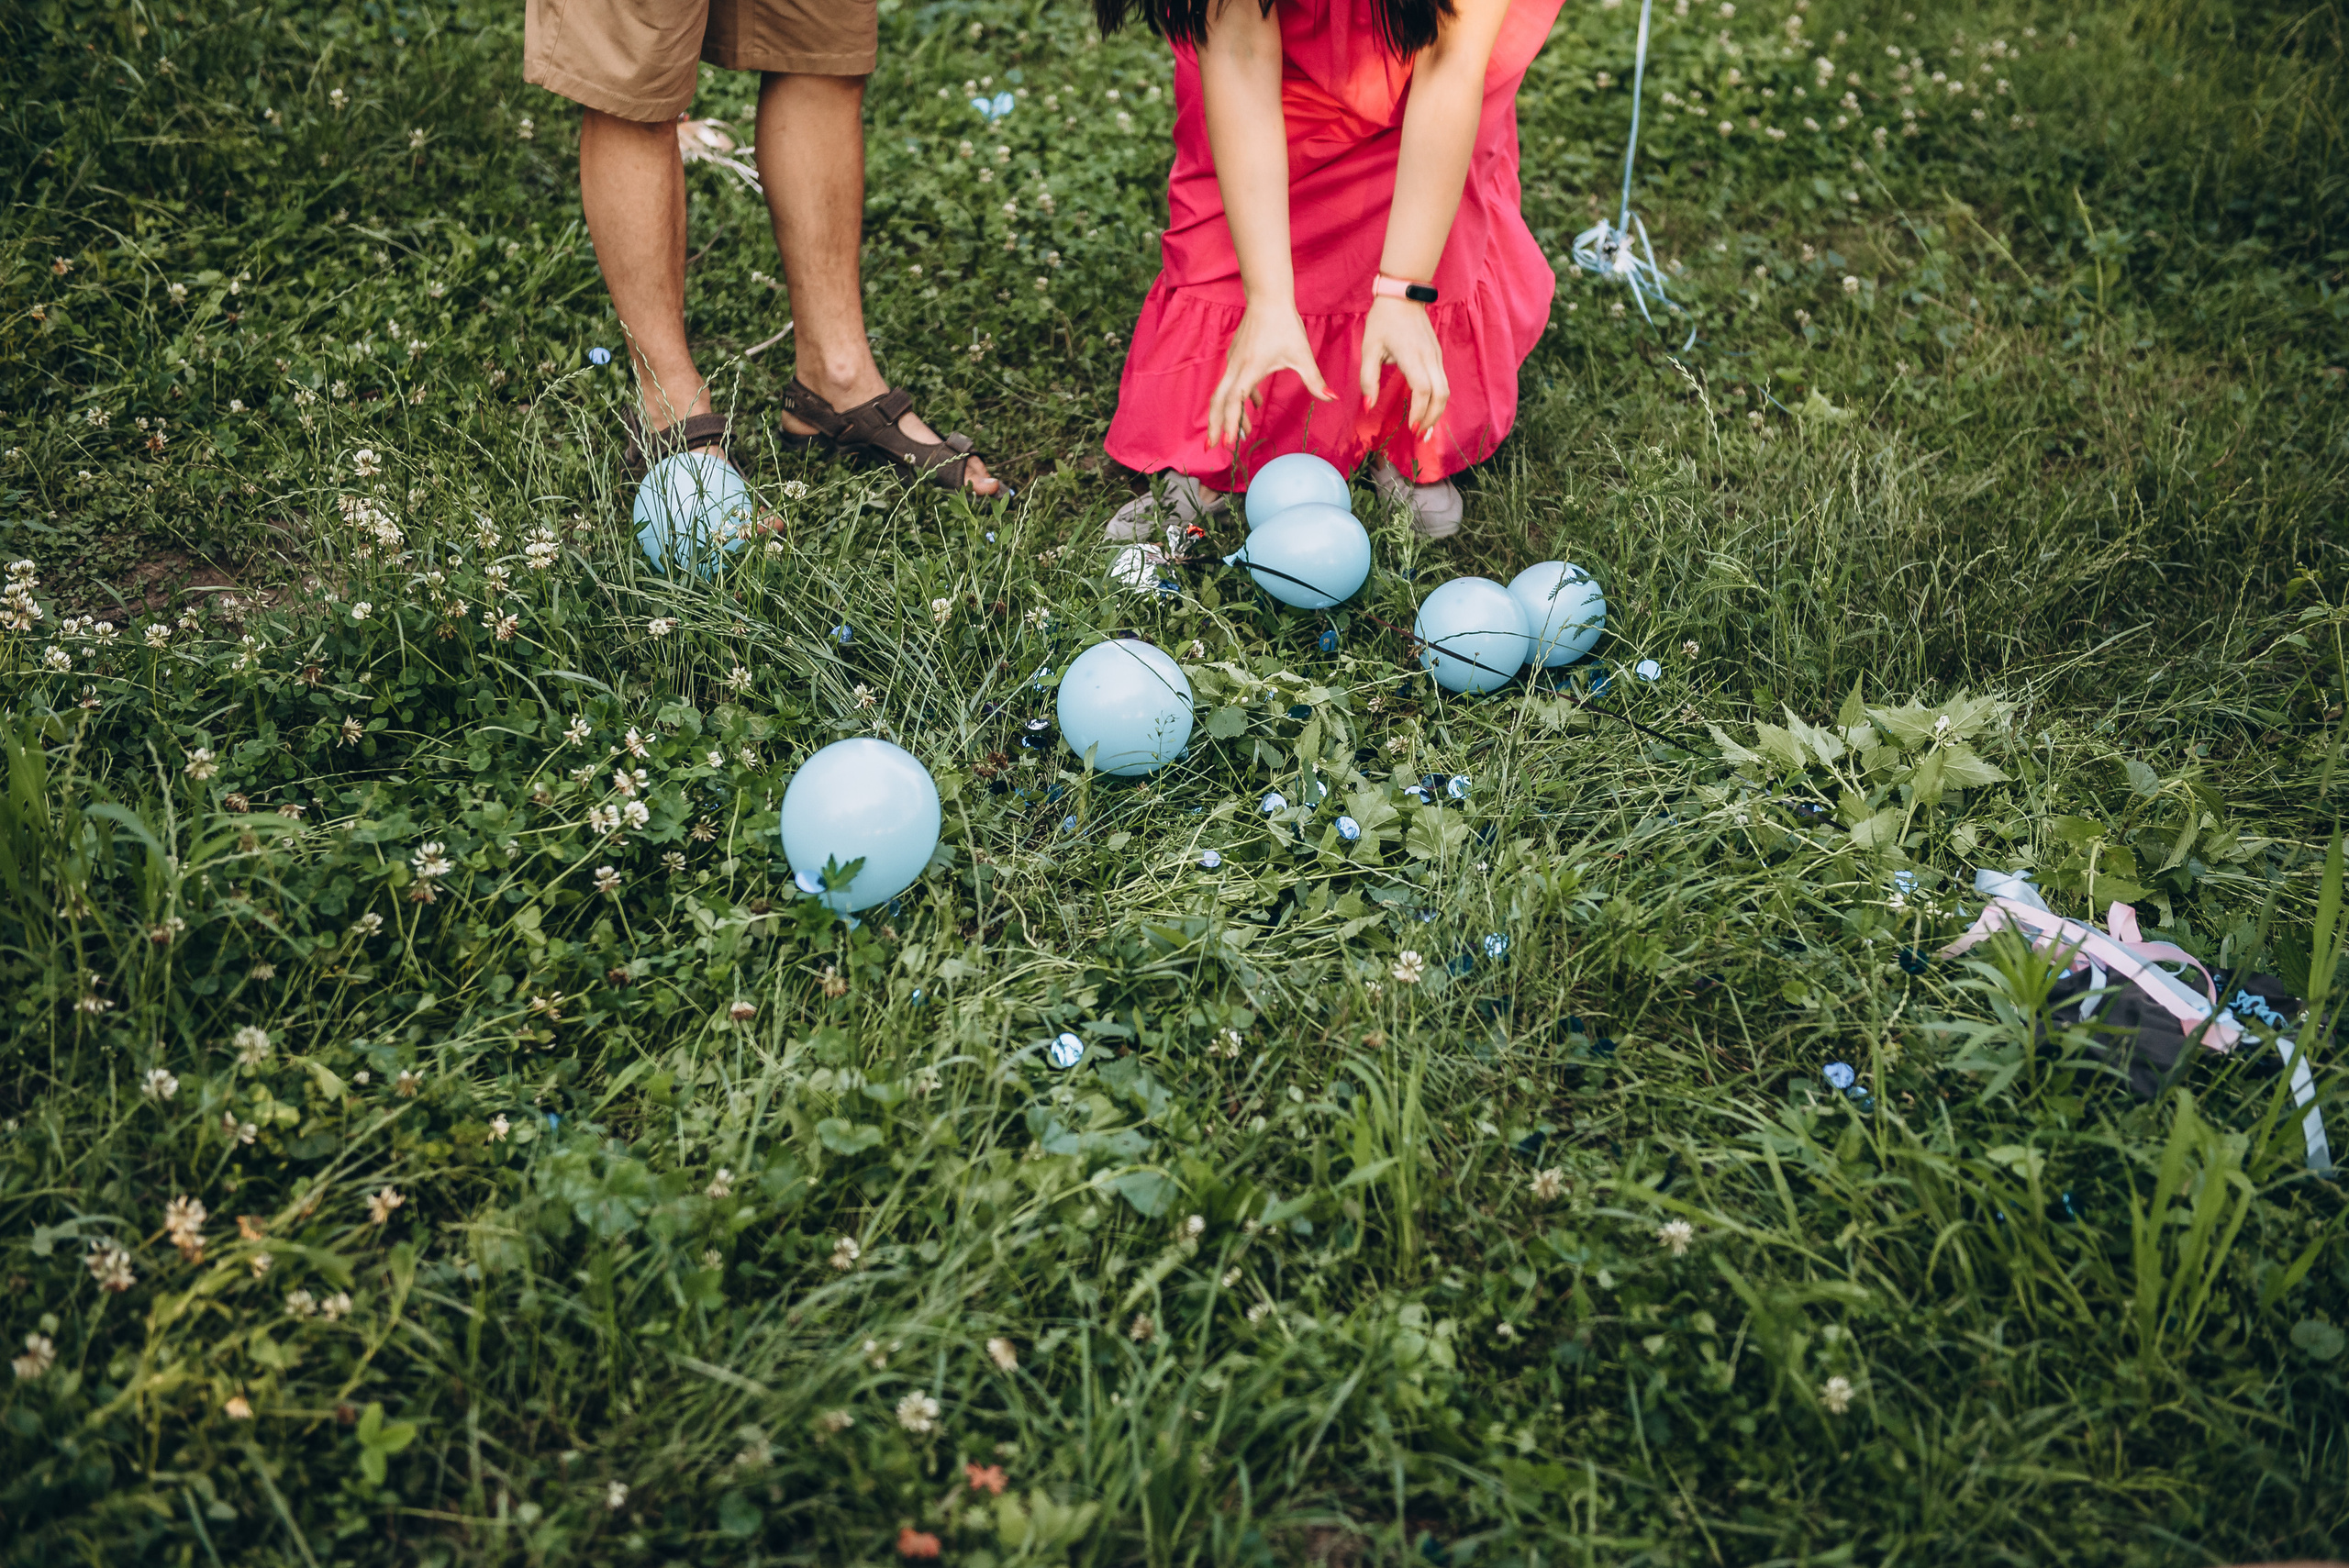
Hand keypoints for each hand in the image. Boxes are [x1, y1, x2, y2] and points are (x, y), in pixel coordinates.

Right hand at [1207, 298, 1333, 449]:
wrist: (1268, 297)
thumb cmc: (1284, 325)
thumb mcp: (1302, 355)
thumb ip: (1314, 380)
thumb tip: (1332, 398)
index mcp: (1249, 370)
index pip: (1234, 403)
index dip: (1229, 423)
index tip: (1227, 443)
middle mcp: (1236, 368)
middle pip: (1218, 402)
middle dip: (1215, 426)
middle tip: (1214, 447)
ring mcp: (1233, 362)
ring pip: (1223, 394)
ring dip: (1228, 415)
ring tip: (1239, 433)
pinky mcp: (1236, 356)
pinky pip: (1232, 383)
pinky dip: (1238, 398)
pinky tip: (1255, 403)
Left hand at [1359, 296, 1448, 437]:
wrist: (1403, 295)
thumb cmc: (1383, 320)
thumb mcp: (1369, 349)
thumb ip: (1368, 379)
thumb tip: (1368, 406)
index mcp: (1412, 356)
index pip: (1422, 390)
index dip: (1419, 412)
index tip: (1410, 428)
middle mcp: (1429, 357)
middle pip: (1441, 394)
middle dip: (1432, 418)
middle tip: (1420, 435)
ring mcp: (1436, 356)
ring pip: (1445, 389)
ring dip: (1437, 411)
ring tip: (1424, 427)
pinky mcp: (1437, 355)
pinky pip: (1442, 382)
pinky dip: (1437, 399)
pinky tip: (1427, 409)